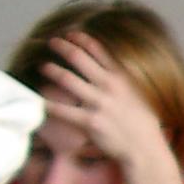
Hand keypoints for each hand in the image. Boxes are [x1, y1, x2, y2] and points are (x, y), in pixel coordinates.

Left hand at [40, 32, 175, 183]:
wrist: (145, 148)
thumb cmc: (144, 124)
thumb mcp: (141, 94)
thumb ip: (125, 80)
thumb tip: (110, 71)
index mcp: (122, 77)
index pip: (97, 49)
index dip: (80, 39)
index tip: (70, 34)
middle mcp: (109, 85)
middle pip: (78, 57)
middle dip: (61, 47)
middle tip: (51, 42)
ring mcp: (98, 103)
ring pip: (66, 79)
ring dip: (50, 69)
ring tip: (42, 66)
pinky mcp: (90, 121)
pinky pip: (62, 110)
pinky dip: (47, 104)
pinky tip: (37, 100)